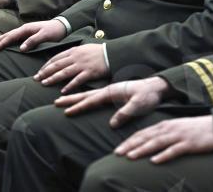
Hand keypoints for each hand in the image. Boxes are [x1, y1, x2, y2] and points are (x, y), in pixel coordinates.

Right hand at [0, 20, 66, 51]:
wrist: (62, 26)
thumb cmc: (54, 31)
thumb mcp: (44, 36)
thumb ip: (33, 41)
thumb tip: (21, 48)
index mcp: (26, 29)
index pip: (10, 37)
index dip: (2, 43)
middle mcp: (23, 29)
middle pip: (6, 35)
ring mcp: (25, 31)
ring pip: (9, 36)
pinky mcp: (28, 34)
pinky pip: (14, 38)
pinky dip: (6, 41)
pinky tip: (4, 44)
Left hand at [34, 43, 107, 92]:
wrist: (113, 53)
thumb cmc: (99, 51)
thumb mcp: (84, 48)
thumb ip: (73, 53)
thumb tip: (64, 59)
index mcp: (74, 51)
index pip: (56, 58)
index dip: (46, 65)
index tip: (39, 71)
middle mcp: (76, 57)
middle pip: (57, 65)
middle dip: (45, 72)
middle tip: (36, 78)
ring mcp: (82, 65)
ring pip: (64, 72)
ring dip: (53, 78)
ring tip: (44, 84)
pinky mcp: (90, 72)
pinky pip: (77, 80)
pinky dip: (69, 85)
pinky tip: (63, 91)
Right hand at [55, 76, 170, 126]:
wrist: (157, 86)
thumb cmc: (148, 95)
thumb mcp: (139, 105)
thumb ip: (125, 113)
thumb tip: (112, 124)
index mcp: (112, 92)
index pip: (92, 100)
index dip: (79, 107)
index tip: (67, 112)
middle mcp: (108, 90)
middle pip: (85, 95)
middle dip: (70, 99)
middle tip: (56, 102)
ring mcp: (110, 92)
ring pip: (88, 95)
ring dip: (74, 97)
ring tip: (61, 100)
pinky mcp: (113, 94)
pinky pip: (94, 96)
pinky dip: (84, 98)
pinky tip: (80, 100)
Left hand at [114, 116, 212, 163]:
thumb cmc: (194, 130)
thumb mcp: (175, 129)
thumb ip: (162, 135)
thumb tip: (148, 145)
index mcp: (164, 125)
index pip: (142, 133)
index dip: (129, 141)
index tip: (117, 150)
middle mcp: (169, 129)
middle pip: (146, 137)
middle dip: (130, 145)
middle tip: (117, 154)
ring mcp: (178, 136)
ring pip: (157, 143)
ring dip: (142, 150)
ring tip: (130, 157)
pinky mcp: (189, 144)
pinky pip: (174, 150)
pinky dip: (163, 155)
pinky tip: (154, 161)